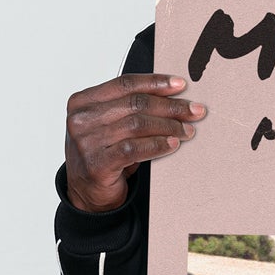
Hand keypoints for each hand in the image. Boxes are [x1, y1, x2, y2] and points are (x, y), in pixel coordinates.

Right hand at [64, 74, 205, 212]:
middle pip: (135, 103)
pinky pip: (134, 149)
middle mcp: (81, 119)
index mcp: (82, 101)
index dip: (155, 83)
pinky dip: (158, 145)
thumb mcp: (111, 124)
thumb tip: (173, 95)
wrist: (87, 192)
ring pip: (137, 124)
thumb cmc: (104, 154)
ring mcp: (86, 142)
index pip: (125, 84)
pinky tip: (173, 144)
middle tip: (194, 110)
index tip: (180, 84)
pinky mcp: (97, 164)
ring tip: (187, 130)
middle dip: (170, 106)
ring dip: (169, 126)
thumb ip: (129, 107)